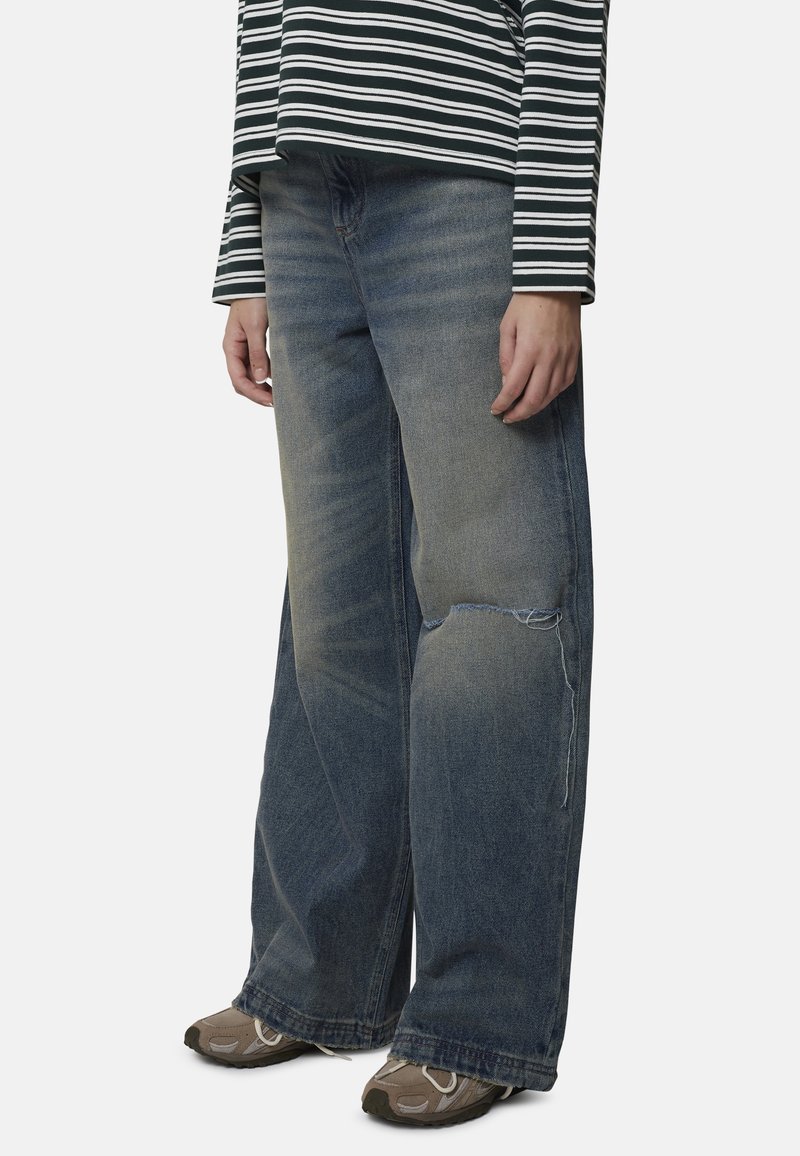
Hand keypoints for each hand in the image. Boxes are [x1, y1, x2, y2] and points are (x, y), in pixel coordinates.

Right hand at [222, 298, 272, 405]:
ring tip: (281, 394)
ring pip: (251, 375)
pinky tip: (280, 379)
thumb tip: (262, 380)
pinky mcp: (255, 344)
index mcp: (230, 347)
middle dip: (258, 394)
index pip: (238, 379)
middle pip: (243, 381)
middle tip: (278, 402)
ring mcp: (244, 348)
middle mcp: (235, 351)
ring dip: (263, 386)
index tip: (270, 401)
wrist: (255, 280)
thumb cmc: (253, 300)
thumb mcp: (255, 327)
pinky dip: (268, 375)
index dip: (253, 393)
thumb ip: (258, 353)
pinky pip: (259, 365)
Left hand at [491, 292, 580, 422]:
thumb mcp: (507, 327)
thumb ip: (506, 357)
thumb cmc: (528, 302)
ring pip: (551, 395)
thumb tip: (507, 383)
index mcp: (528, 350)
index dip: (503, 403)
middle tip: (509, 417)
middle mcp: (549, 357)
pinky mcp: (574, 355)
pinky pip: (565, 383)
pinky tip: (543, 395)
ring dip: (536, 407)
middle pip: (534, 399)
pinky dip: (552, 394)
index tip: (496, 410)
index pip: (513, 388)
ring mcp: (564, 357)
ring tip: (523, 409)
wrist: (557, 284)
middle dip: (519, 413)